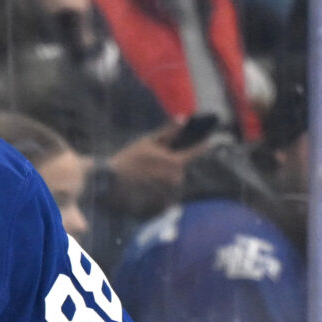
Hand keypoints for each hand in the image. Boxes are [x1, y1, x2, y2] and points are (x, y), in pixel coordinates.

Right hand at [101, 117, 221, 217]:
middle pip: (181, 166)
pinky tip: (147, 183)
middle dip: (173, 162)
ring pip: (174, 178)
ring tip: (149, 172)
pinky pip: (167, 191)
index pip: (195, 152)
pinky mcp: (163, 201)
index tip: (207, 140)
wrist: (114, 181)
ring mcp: (170, 190)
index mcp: (176, 162)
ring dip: (166, 174)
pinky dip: (160, 186)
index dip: (201, 145)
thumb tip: (184, 119)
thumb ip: (169, 131)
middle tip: (155, 160)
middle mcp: (176, 178)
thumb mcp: (149, 141)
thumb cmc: (130, 158)